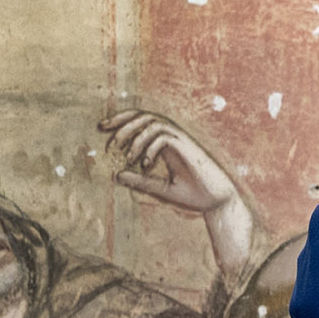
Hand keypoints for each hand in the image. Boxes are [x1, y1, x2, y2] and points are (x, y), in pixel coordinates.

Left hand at [102, 110, 237, 214]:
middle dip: (121, 123)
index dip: (120, 120)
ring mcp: (181, 140)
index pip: (141, 121)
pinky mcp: (187, 147)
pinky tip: (146, 165)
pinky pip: (163, 137)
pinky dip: (149, 149)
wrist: (217, 202)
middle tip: (109, 143)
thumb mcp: (160, 188)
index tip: (101, 128)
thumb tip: (116, 175)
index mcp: (166, 143)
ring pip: (152, 122)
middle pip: (143, 115)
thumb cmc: (194, 195)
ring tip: (127, 156)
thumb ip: (140, 180)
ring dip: (135, 136)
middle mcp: (173, 137)